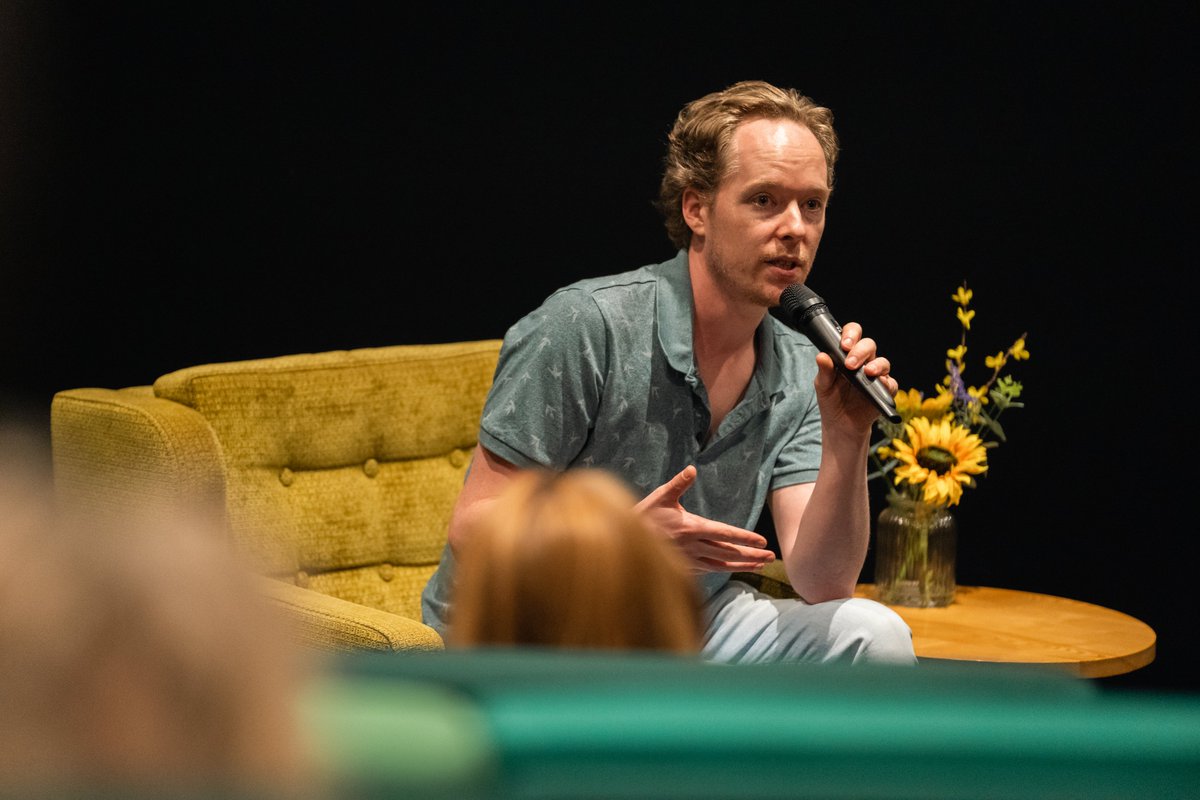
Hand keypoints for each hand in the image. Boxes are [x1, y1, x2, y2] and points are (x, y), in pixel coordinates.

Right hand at [635, 465, 775, 573]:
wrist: (625, 542)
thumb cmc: (644, 516)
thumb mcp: (661, 496)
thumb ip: (679, 483)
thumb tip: (692, 469)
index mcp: (692, 528)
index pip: (725, 533)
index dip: (745, 538)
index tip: (762, 541)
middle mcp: (694, 546)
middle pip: (729, 553)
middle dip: (752, 555)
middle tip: (771, 556)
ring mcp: (690, 559)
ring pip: (722, 565)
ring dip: (742, 565)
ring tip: (760, 565)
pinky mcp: (685, 567)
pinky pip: (710, 570)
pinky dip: (725, 569)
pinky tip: (733, 568)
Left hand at [814, 322, 898, 430]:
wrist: (841, 424)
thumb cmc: (832, 400)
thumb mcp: (823, 386)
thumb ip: (824, 371)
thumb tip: (821, 356)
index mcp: (847, 355)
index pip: (852, 335)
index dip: (850, 334)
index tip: (844, 344)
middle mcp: (863, 361)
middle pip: (869, 345)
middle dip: (860, 351)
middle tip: (850, 363)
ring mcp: (876, 375)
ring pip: (883, 362)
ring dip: (876, 365)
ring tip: (867, 372)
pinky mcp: (885, 390)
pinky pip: (891, 383)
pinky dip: (887, 383)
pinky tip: (880, 385)